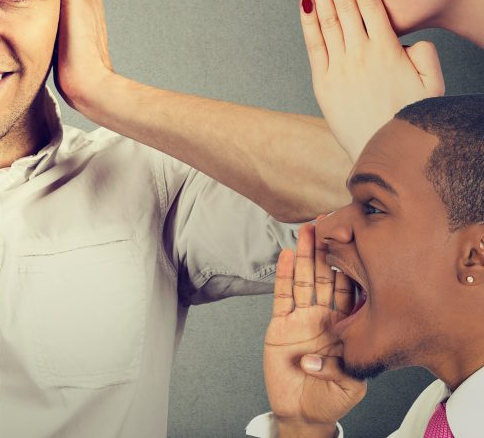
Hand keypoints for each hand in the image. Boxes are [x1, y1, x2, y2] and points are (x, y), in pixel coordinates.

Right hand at [263, 222, 364, 431]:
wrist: (301, 411)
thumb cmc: (330, 399)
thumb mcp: (351, 383)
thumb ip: (345, 363)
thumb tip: (329, 346)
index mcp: (346, 326)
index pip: (351, 290)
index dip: (352, 265)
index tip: (354, 240)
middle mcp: (324, 317)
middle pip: (326, 276)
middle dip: (327, 249)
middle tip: (327, 222)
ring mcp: (301, 318)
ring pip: (304, 280)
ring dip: (306, 254)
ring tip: (306, 230)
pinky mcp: (280, 324)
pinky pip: (282, 295)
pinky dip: (284, 275)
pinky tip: (287, 256)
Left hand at [301, 0, 443, 159]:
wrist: (389, 153)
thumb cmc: (413, 121)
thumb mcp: (431, 85)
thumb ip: (424, 55)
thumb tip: (407, 40)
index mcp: (389, 50)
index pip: (370, 3)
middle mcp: (362, 53)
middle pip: (346, 4)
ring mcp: (340, 67)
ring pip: (328, 19)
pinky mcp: (324, 83)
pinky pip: (314, 46)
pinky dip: (308, 22)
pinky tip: (304, 2)